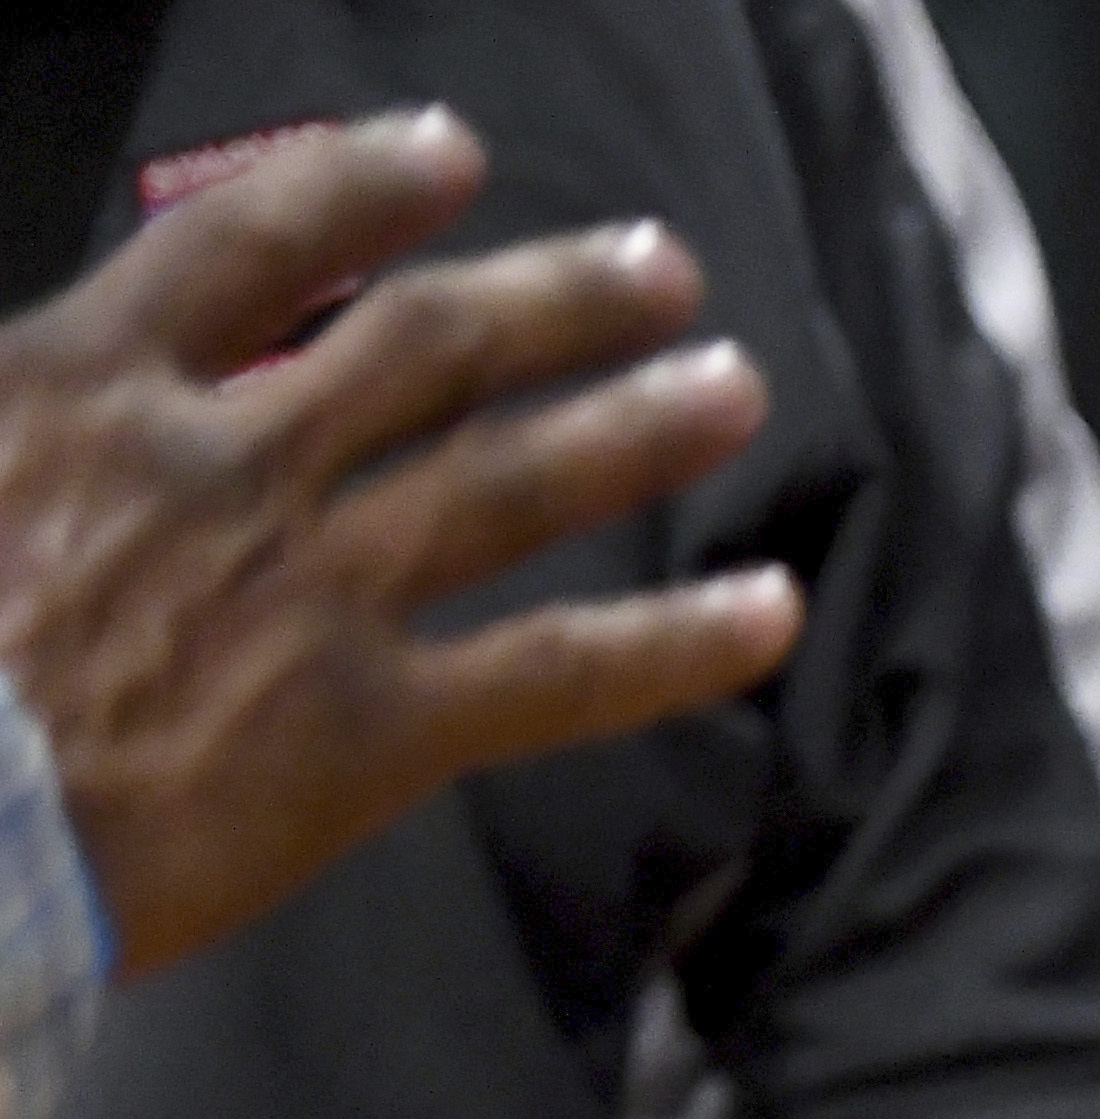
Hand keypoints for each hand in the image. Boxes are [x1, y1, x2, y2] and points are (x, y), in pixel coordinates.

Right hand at [0, 111, 801, 976]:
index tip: (447, 154)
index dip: (358, 190)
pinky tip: (770, 613)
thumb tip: (69, 367)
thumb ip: (27, 401)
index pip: (246, 246)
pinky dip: (673, 644)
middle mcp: (226, 464)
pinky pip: (553, 675)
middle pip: (425, 350)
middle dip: (554, 302)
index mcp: (88, 384)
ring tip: (736, 386)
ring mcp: (310, 592)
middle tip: (659, 271)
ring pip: (510, 485)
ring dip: (635, 427)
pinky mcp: (366, 729)